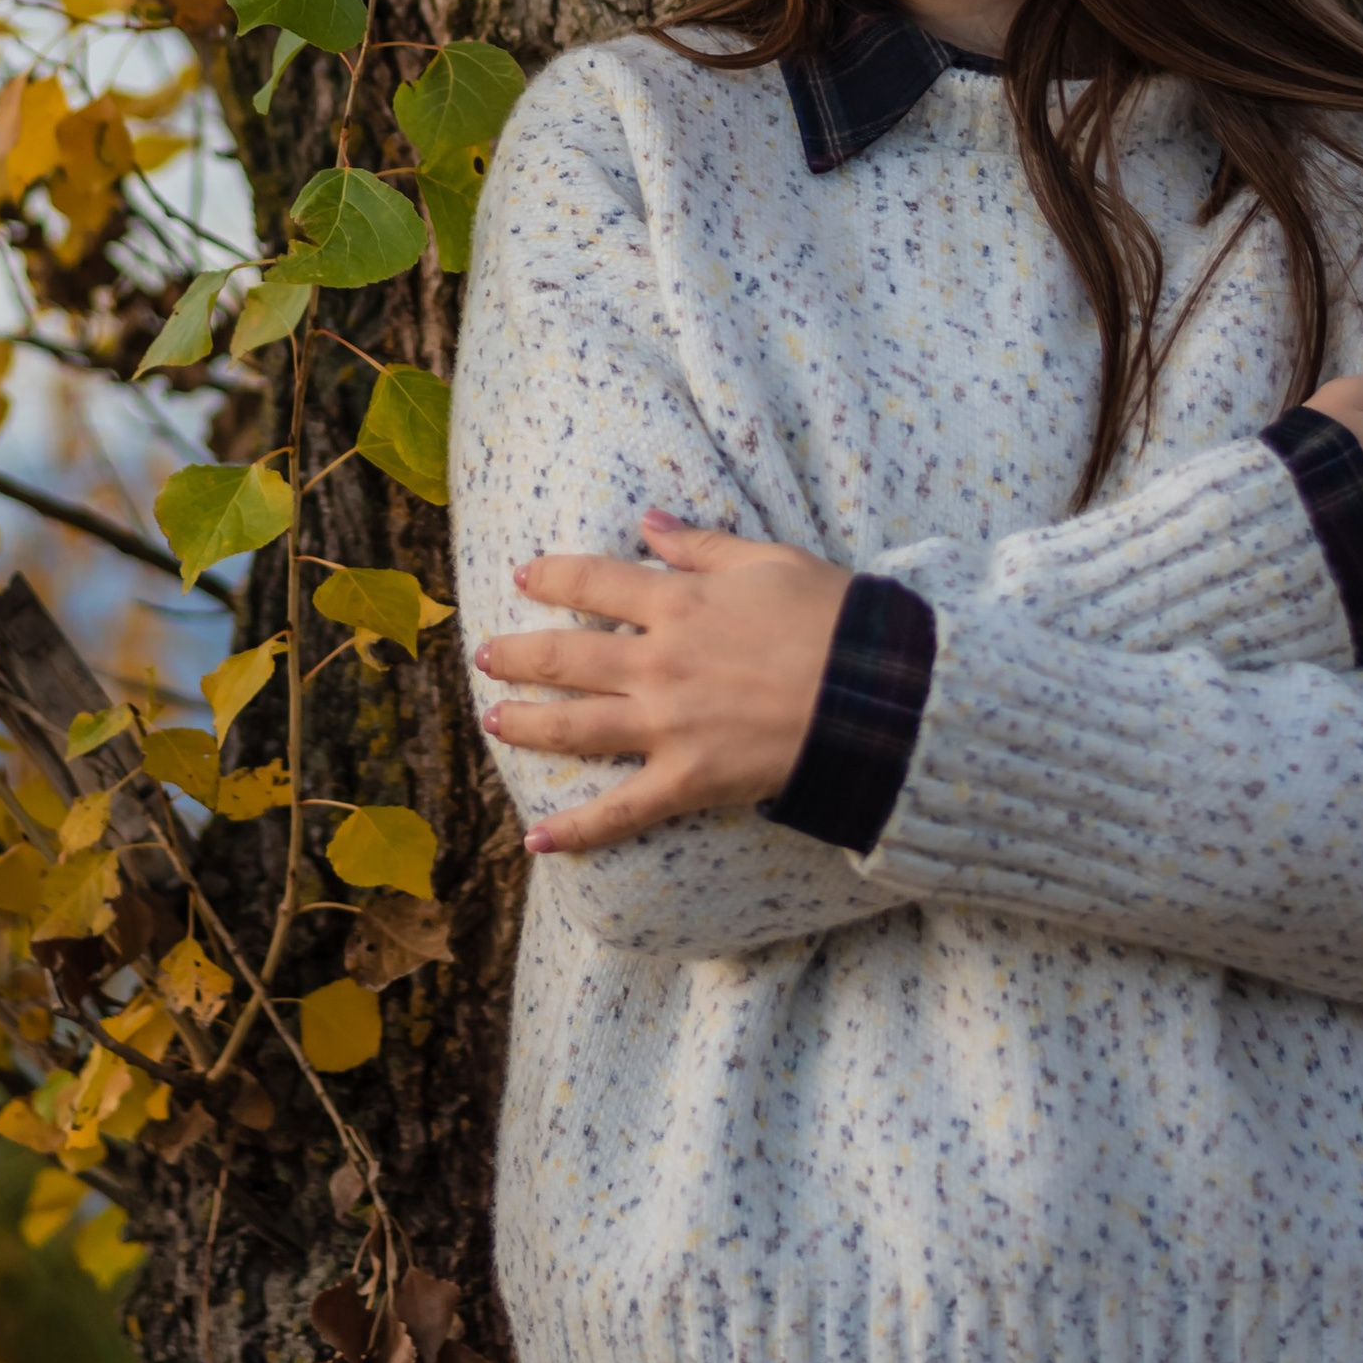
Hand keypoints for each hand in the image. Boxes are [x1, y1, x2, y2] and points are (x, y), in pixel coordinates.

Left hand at [476, 513, 848, 855]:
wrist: (878, 694)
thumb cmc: (835, 620)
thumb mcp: (770, 561)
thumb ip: (702, 545)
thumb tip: (649, 521)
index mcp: (680, 603)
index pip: (594, 583)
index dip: (552, 578)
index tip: (523, 577)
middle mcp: (660, 663)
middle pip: (566, 657)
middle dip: (517, 656)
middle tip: (484, 656)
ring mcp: (669, 726)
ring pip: (575, 727)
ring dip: (526, 725)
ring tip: (492, 722)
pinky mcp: (689, 781)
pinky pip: (622, 812)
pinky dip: (576, 831)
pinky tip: (535, 841)